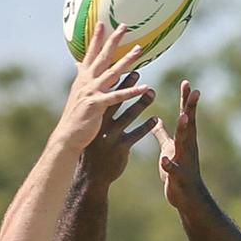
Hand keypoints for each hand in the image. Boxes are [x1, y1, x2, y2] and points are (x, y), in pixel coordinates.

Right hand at [54, 23, 153, 154]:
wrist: (67, 138)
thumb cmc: (75, 118)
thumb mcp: (77, 95)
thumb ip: (81, 78)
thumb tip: (78, 64)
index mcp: (82, 80)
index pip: (90, 55)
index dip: (96, 39)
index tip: (103, 23)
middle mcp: (86, 83)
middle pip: (102, 58)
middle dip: (113, 41)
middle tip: (124, 26)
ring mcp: (92, 94)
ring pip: (112, 73)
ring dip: (126, 61)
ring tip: (139, 50)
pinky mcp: (98, 107)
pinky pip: (118, 97)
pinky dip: (131, 91)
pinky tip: (145, 87)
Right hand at [79, 71, 156, 185]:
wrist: (90, 176)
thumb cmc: (91, 148)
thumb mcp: (88, 129)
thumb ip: (90, 111)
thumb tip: (85, 102)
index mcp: (93, 118)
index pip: (102, 95)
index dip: (112, 79)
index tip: (121, 65)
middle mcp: (100, 124)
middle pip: (115, 100)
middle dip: (126, 85)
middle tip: (138, 71)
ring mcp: (110, 136)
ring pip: (128, 116)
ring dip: (141, 103)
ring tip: (152, 92)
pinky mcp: (120, 148)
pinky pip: (135, 135)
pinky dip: (146, 127)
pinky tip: (155, 119)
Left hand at [151, 79, 203, 208]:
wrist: (187, 198)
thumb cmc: (177, 172)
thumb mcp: (169, 150)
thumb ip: (162, 134)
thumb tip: (157, 120)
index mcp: (184, 140)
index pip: (186, 116)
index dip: (186, 100)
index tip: (187, 83)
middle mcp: (187, 148)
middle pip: (189, 124)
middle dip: (190, 108)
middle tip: (193, 91)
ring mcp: (184, 162)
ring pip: (184, 144)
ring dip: (184, 131)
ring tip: (183, 117)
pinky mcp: (178, 177)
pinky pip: (173, 170)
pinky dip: (169, 165)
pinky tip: (164, 160)